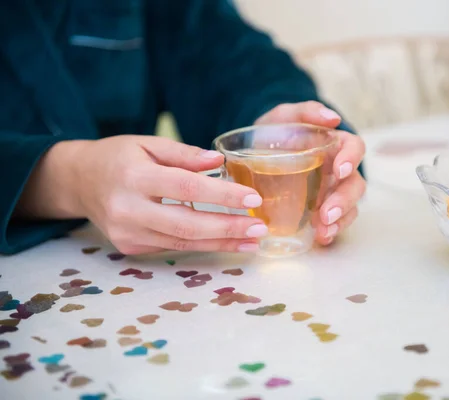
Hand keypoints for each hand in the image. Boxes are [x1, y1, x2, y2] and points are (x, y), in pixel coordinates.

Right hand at [19, 136, 269, 254]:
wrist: (78, 181)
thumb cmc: (118, 157)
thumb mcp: (147, 144)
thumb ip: (184, 154)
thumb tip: (219, 163)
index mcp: (134, 177)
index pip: (187, 188)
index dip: (222, 196)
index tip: (253, 199)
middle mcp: (128, 210)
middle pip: (186, 225)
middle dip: (228, 229)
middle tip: (259, 228)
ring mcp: (127, 234)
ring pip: (183, 242)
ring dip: (221, 243)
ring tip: (252, 241)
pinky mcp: (130, 247)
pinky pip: (172, 246)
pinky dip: (203, 245)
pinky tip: (228, 242)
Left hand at [256, 101, 365, 244]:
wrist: (253, 154)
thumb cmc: (273, 133)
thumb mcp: (283, 116)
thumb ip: (306, 112)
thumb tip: (333, 118)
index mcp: (334, 145)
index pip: (354, 148)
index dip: (351, 159)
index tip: (338, 170)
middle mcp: (337, 170)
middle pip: (354, 184)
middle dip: (344, 200)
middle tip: (326, 213)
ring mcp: (330, 192)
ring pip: (349, 207)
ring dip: (340, 220)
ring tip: (323, 231)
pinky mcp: (320, 210)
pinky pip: (334, 222)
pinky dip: (331, 231)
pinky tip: (321, 239)